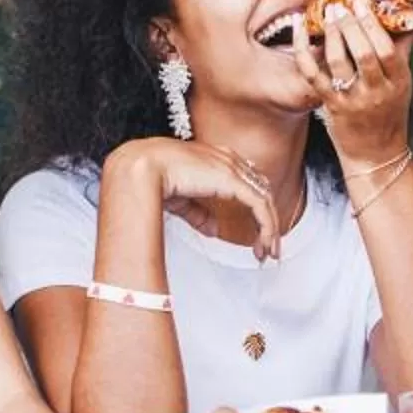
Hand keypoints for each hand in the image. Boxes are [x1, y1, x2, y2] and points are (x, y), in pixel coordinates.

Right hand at [112, 138, 282, 259]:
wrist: (142, 167)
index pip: (247, 182)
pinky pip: (260, 206)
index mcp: (216, 159)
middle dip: (268, 221)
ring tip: (269, 252)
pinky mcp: (233, 180)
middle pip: (261, 191)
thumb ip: (199, 213)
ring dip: (270, 229)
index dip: (255, 208)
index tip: (255, 232)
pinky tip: (265, 244)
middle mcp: (228, 160)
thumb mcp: (181, 200)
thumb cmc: (153, 178)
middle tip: (268, 248)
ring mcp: (232, 168)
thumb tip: (214, 230)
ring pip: (265, 200)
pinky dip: (267, 227)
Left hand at [296, 1, 412, 166]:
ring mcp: (353, 99)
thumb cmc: (389, 114)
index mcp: (398, 82)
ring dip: (331, 34)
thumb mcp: (403, 84)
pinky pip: (314, 75)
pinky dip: (304, 51)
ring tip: (326, 15)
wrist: (376, 155)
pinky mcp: (332, 105)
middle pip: (363, 52)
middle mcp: (377, 91)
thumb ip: (402, 51)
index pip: (387, 49)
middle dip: (350, 25)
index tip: (361, 4)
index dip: (373, 24)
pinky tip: (300, 31)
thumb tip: (409, 18)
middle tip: (339, 5)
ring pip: (339, 62)